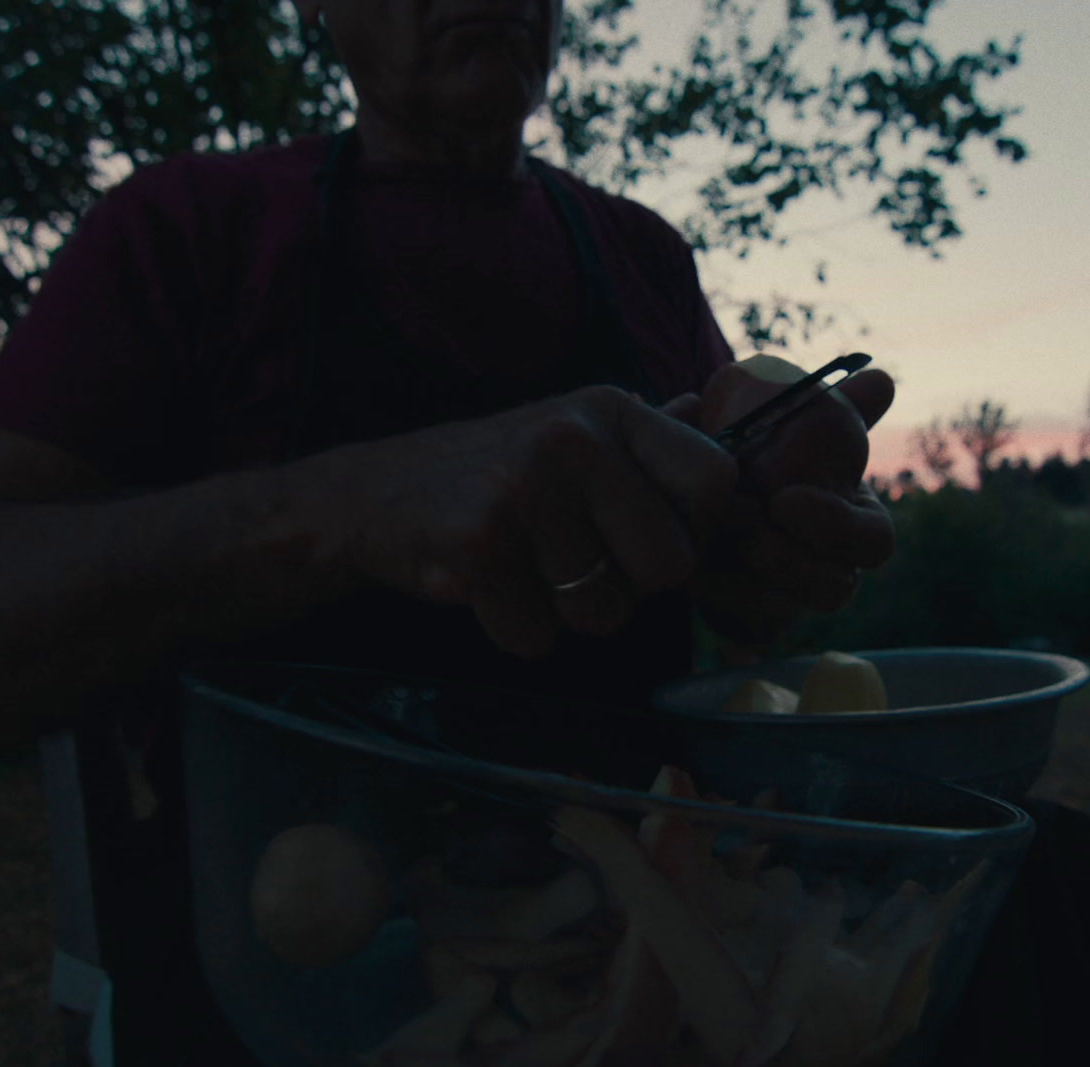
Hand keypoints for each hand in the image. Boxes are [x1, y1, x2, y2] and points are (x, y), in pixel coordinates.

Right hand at [318, 385, 737, 657]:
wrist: (375, 492)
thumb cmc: (496, 474)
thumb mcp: (575, 436)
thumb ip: (646, 437)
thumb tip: (708, 409)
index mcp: (612, 411)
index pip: (714, 481)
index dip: (692, 529)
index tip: (643, 534)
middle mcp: (576, 439)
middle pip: (669, 565)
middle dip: (628, 588)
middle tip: (575, 564)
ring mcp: (526, 487)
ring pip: (604, 612)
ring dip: (567, 615)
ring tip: (527, 571)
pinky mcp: (479, 541)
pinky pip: (537, 635)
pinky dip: (516, 631)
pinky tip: (489, 588)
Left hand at [689, 360, 896, 640]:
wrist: (705, 496)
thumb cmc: (758, 456)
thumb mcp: (782, 426)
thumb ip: (826, 408)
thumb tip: (883, 380)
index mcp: (850, 523)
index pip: (873, 542)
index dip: (837, 528)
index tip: (786, 500)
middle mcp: (828, 569)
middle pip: (835, 590)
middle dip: (790, 562)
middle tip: (739, 530)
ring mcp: (786, 601)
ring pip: (781, 608)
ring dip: (741, 573)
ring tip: (709, 534)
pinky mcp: (745, 619)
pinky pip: (734, 618)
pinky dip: (708, 580)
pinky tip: (685, 549)